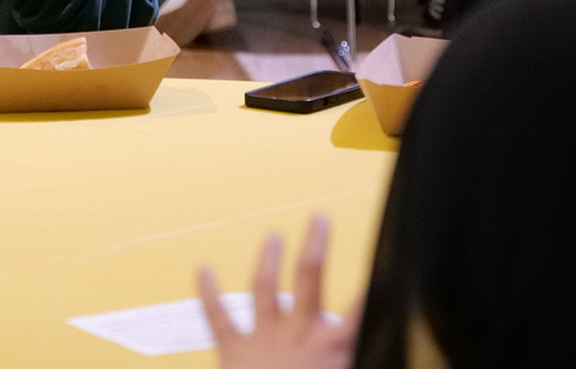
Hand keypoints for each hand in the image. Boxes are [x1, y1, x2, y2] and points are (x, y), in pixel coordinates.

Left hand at [199, 216, 354, 368]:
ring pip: (265, 287)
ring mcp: (264, 339)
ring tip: (273, 236)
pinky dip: (208, 293)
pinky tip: (203, 270)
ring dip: (269, 258)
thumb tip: (366, 349)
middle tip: (318, 219)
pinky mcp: (234, 352)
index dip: (369, 279)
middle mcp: (298, 334)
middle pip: (308, 276)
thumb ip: (351, 356)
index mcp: (334, 347)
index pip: (360, 304)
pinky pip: (218, 317)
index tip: (372, 257)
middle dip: (314, 243)